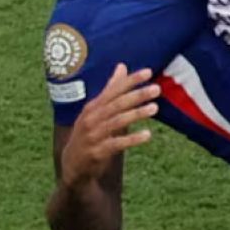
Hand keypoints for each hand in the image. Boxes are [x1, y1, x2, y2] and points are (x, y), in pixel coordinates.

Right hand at [59, 64, 159, 187]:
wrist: (72, 163)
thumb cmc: (89, 132)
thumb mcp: (96, 110)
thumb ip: (111, 90)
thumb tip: (122, 66)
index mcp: (93, 107)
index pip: (113, 90)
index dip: (130, 81)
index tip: (149, 72)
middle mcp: (91, 119)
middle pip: (116, 104)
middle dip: (136, 95)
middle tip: (156, 89)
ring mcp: (93, 135)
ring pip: (116, 122)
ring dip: (136, 114)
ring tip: (154, 108)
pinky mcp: (97, 152)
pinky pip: (116, 144)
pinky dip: (132, 139)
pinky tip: (147, 135)